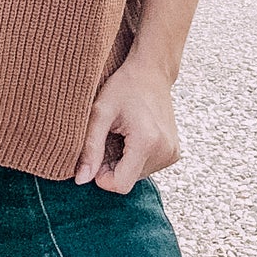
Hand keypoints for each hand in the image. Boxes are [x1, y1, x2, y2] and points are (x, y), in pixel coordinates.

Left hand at [73, 55, 180, 193]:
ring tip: (122, 134)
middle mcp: (164, 151)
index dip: (102, 176)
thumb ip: (90, 147)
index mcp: (147, 142)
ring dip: (124, 161)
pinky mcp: (174, 153)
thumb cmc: (124, 87)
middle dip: (113, 166)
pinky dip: (136, 157)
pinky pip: (147, 168)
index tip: (98, 154)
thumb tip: (82, 180)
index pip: (121, 184)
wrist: (151, 71)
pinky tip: (134, 136)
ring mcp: (172, 153)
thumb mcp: (100, 112)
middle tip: (109, 138)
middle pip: (128, 180)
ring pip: (137, 176)